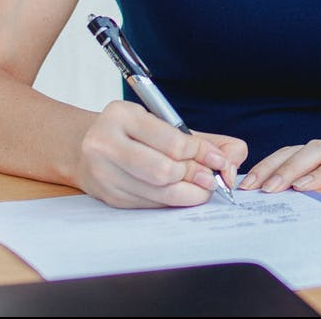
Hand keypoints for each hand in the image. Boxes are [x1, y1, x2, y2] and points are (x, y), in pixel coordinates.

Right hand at [75, 100, 246, 207]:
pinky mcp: (108, 196)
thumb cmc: (135, 134)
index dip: (201, 154)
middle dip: (194, 176)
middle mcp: (106, 143)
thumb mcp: (165, 124)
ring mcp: (103, 173)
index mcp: (122, 116)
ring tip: (201, 188)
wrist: (87, 146)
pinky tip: (180, 193)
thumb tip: (233, 160)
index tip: (218, 160)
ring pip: (157, 191)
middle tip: (210, 179)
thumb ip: (205, 140)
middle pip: (164, 171)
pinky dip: (171, 201)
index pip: (171, 141)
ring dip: (188, 193)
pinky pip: (149, 204)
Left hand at [237, 139, 320, 192]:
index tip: (248, 186)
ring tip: (304, 187)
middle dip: (288, 169)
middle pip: (312, 150)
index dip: (268, 166)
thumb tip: (254, 199)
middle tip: (271, 189)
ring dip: (320, 171)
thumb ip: (291, 192)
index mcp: (318, 154)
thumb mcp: (313, 196)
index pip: (289, 153)